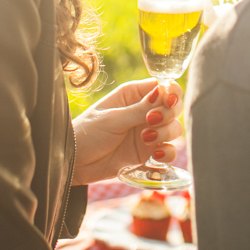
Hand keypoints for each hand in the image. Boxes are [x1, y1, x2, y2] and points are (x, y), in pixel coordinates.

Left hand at [69, 79, 183, 185]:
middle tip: (152, 121)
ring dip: (167, 133)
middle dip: (169, 114)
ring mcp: (148, 132)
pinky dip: (168, 152)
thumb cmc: (87, 133)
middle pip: (174, 106)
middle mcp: (144, 111)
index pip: (163, 86)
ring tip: (147, 139)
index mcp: (134, 95)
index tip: (168, 101)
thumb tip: (163, 92)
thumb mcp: (112, 119)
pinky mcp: (148, 152)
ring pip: (174, 128)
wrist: (75, 163)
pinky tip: (156, 154)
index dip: (171, 92)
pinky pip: (169, 151)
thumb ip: (139, 109)